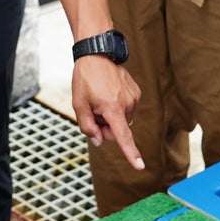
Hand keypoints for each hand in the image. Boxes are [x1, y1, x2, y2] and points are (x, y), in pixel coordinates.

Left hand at [71, 54, 142, 169]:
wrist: (97, 54)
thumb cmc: (85, 80)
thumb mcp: (79, 104)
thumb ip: (87, 126)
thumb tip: (98, 141)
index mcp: (112, 110)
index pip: (122, 137)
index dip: (131, 154)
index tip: (140, 166)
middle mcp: (127, 105)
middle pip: (118, 130)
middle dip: (105, 127)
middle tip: (93, 111)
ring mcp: (134, 98)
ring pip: (122, 119)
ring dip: (111, 115)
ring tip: (100, 97)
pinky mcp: (136, 92)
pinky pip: (127, 108)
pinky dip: (117, 106)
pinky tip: (108, 92)